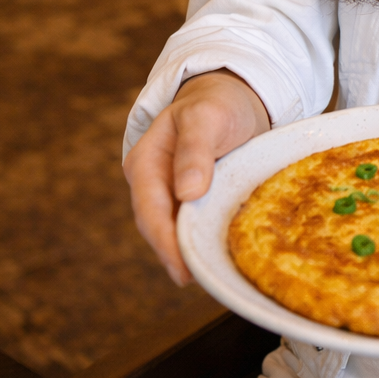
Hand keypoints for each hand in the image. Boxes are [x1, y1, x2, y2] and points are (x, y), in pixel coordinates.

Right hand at [123, 70, 269, 285]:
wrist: (233, 97)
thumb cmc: (217, 103)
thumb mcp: (207, 117)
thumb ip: (195, 149)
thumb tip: (187, 193)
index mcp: (145, 162)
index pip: (150, 209)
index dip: (165, 240)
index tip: (183, 266)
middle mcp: (153, 183)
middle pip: (159, 227)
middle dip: (177, 255)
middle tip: (201, 280)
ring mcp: (171, 194)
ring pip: (176, 230)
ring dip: (190, 252)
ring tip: (213, 275)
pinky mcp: (193, 201)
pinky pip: (194, 226)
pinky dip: (204, 240)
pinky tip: (221, 256)